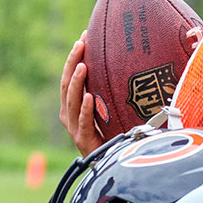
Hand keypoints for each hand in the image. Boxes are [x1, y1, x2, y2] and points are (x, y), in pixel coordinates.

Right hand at [59, 32, 103, 155]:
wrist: (110, 166)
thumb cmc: (113, 135)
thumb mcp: (111, 110)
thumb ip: (113, 92)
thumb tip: (135, 65)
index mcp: (73, 105)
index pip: (70, 76)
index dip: (74, 57)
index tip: (84, 36)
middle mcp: (69, 114)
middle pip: (67, 85)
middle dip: (73, 62)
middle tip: (81, 43)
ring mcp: (74, 128)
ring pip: (71, 101)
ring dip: (77, 82)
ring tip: (83, 66)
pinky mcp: (82, 141)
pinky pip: (82, 123)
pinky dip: (85, 109)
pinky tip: (90, 97)